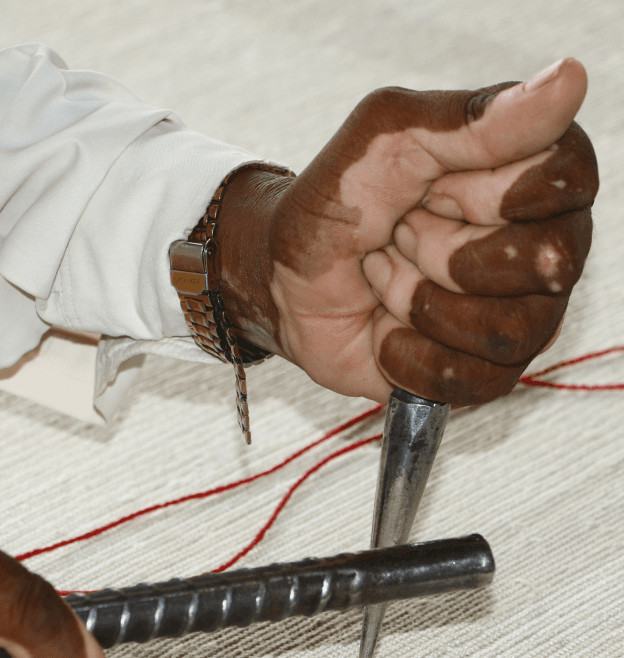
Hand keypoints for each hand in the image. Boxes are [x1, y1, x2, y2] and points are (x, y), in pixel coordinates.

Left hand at [218, 58, 597, 404]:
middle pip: (542, 264)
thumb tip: (566, 83)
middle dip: (442, 252)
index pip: (562, 181)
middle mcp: (544, 251)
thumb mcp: (384, 140)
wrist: (286, 284)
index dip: (485, 193)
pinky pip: (466, 380)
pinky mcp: (486, 375)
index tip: (430, 189)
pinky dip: (406, 354)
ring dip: (420, 304)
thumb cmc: (336, 206)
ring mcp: (520, 319)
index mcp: (532, 178)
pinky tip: (387, 330)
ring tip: (389, 280)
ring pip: (504, 330)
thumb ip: (469, 120)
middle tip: (399, 235)